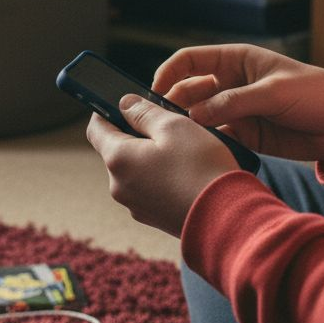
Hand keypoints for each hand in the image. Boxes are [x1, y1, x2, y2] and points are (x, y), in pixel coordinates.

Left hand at [86, 95, 239, 236]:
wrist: (227, 218)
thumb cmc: (201, 168)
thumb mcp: (174, 126)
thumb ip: (144, 112)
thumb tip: (125, 104)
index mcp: (118, 159)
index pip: (96, 128)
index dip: (106, 111)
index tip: (124, 104)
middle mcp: (119, 186)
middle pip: (117, 150)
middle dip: (136, 134)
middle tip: (166, 124)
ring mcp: (135, 205)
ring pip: (136, 170)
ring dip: (152, 156)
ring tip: (183, 149)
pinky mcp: (153, 217)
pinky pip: (151, 188)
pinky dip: (162, 176)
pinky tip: (187, 172)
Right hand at [153, 45, 323, 161]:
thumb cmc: (317, 93)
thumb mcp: (274, 92)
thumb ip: (233, 103)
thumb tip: (193, 115)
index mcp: (236, 61)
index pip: (190, 60)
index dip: (169, 73)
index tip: (154, 91)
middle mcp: (231, 84)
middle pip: (188, 91)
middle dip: (172, 106)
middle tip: (160, 125)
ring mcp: (237, 111)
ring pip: (199, 118)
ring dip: (188, 129)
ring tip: (177, 143)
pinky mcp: (246, 136)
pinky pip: (217, 139)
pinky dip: (207, 146)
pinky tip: (202, 154)